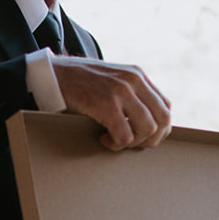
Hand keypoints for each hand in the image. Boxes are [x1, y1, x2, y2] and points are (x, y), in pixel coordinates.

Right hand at [52, 56, 171, 149]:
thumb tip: (147, 121)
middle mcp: (133, 80)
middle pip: (162, 119)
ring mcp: (121, 91)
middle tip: (132, 144)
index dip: (160, 128)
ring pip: (147, 129)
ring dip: (132, 142)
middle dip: (151, 139)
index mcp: (137, 75)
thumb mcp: (112, 80)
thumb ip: (130, 93)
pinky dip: (116, 144)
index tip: (145, 137)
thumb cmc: (80, 83)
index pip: (165, 106)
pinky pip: (125, 136)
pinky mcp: (106, 104)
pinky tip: (103, 138)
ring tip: (115, 140)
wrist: (53, 75)